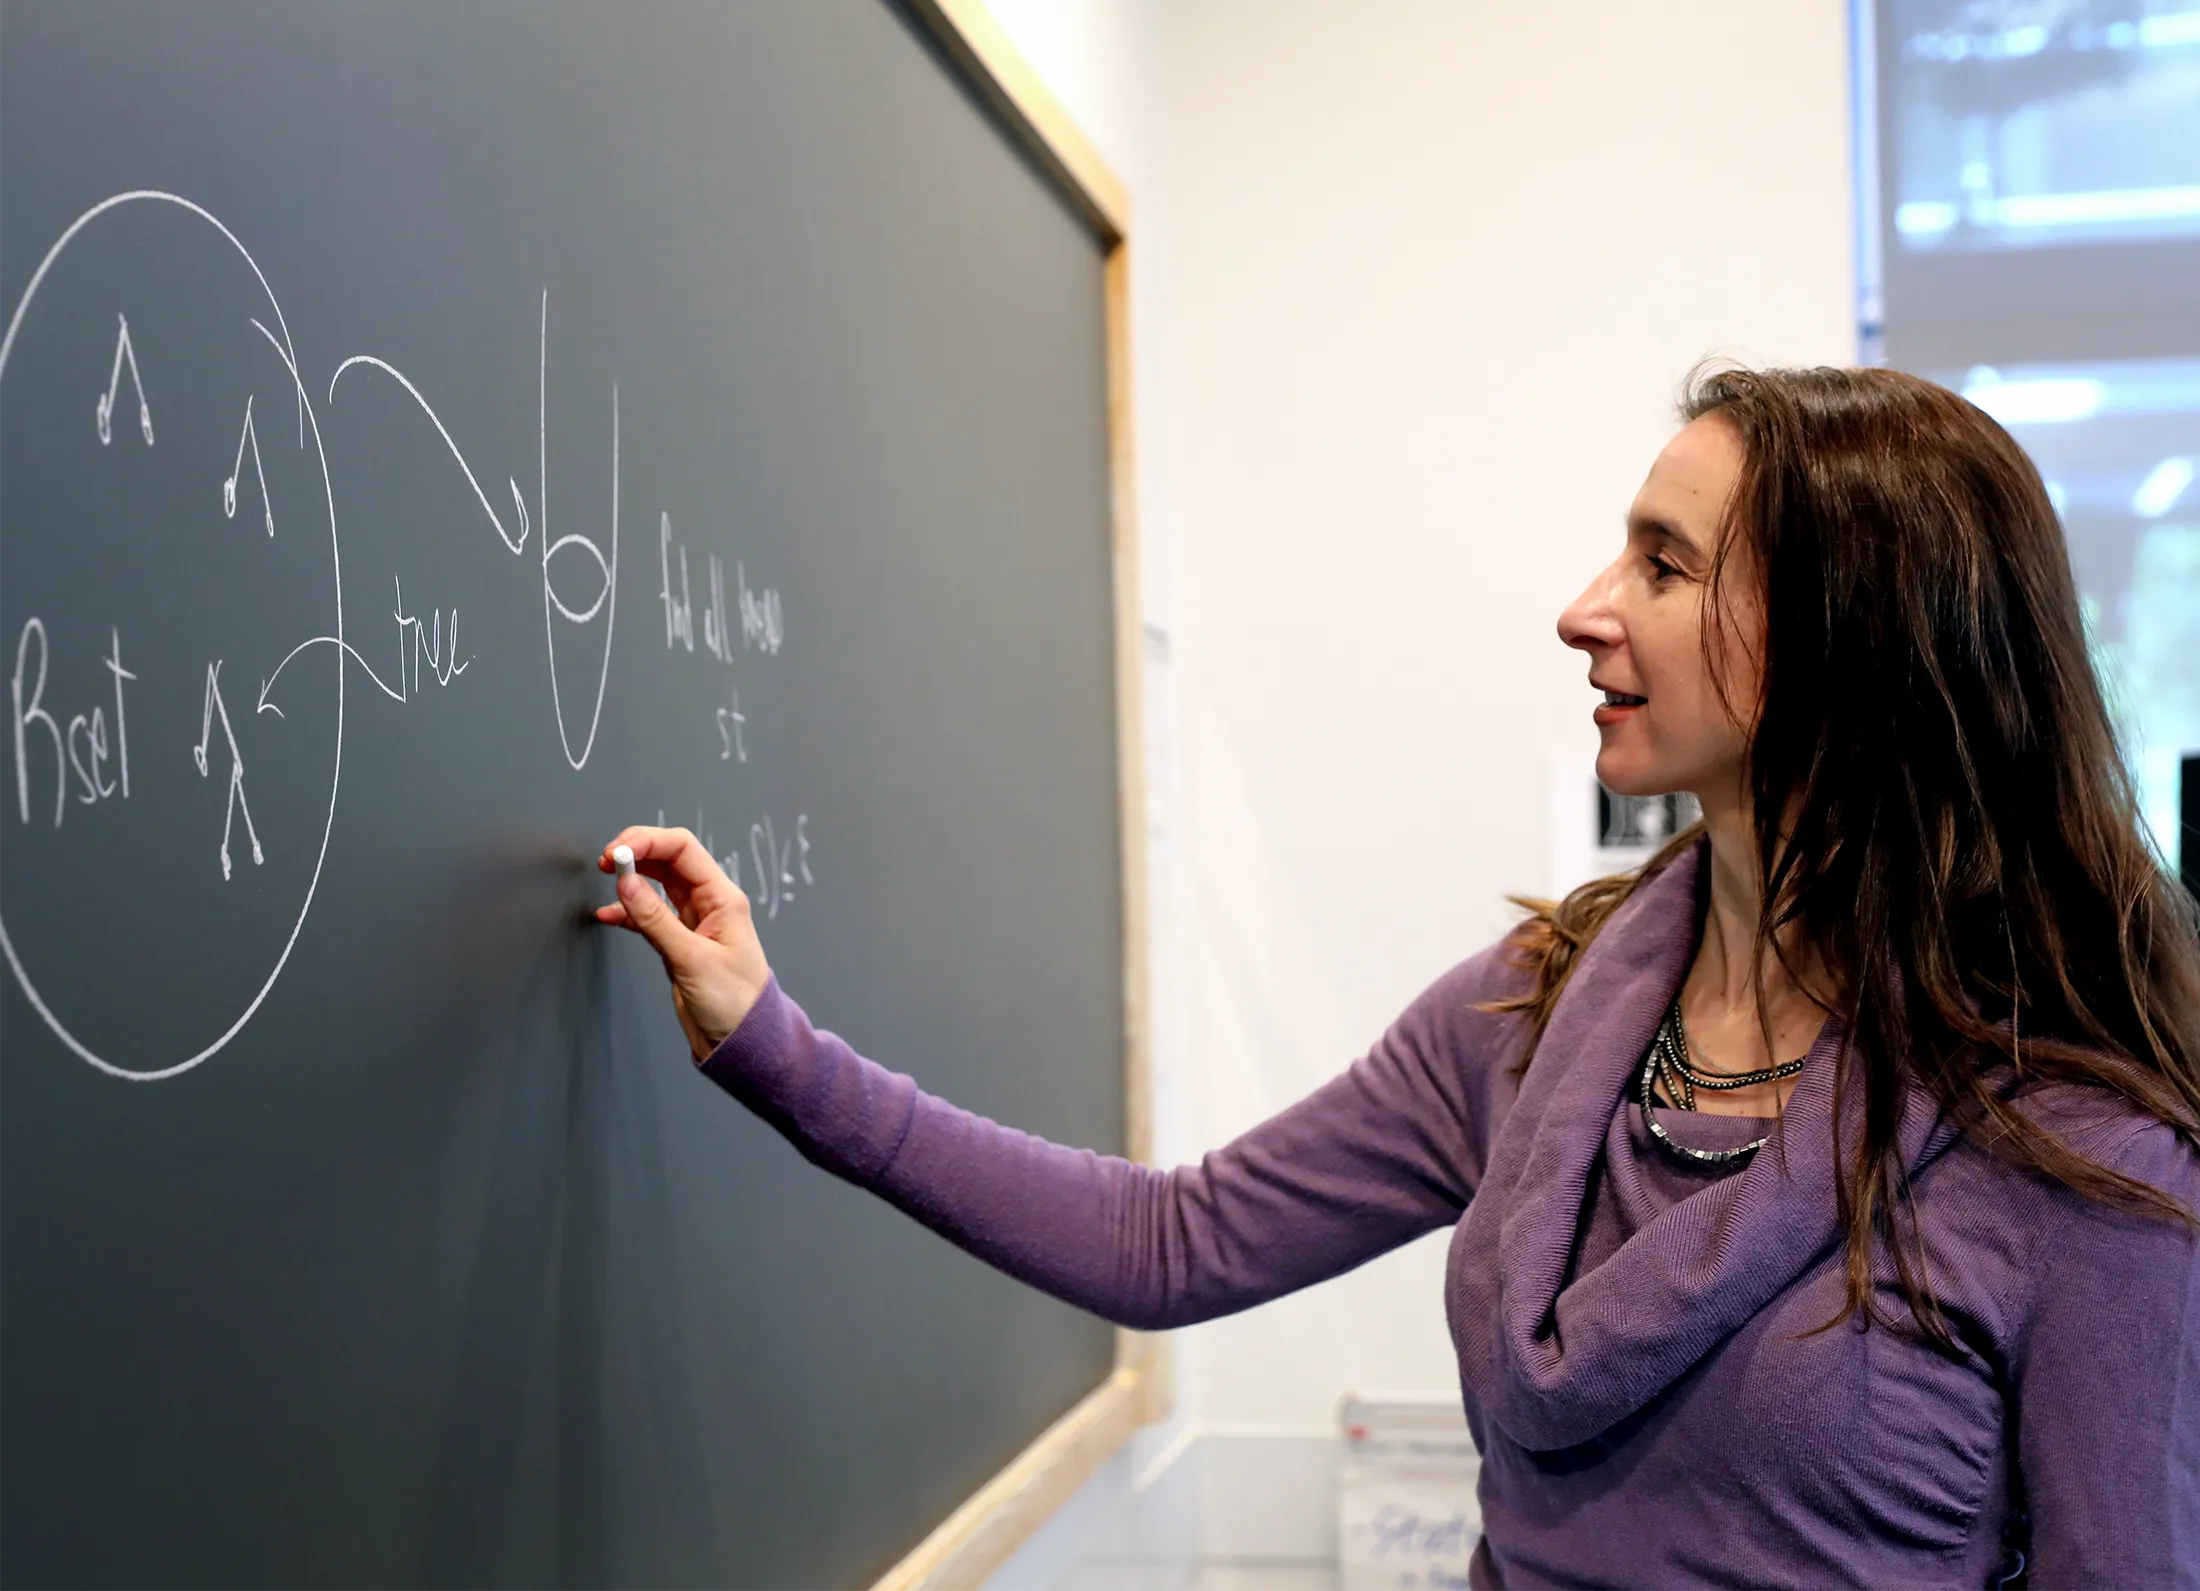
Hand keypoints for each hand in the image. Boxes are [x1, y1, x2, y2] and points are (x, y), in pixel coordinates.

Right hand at [594, 825, 771, 1060]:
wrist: (740, 1041)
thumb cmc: (733, 1001)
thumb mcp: (692, 959)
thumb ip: (656, 920)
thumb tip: (625, 882)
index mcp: (722, 898)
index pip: (683, 850)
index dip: (647, 841)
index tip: (616, 852)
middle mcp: (708, 904)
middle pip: (669, 860)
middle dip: (637, 853)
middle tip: (605, 862)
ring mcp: (692, 922)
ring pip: (657, 885)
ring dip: (631, 879)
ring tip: (605, 880)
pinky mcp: (678, 942)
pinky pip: (649, 915)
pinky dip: (627, 911)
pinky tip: (608, 915)